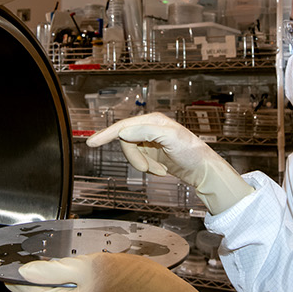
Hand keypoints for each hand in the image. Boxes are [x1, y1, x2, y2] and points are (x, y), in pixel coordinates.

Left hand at [7, 253, 259, 291]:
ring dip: (77, 283)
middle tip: (78, 257)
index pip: (30, 291)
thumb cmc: (135, 283)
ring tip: (100, 269)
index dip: (18, 275)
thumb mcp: (93, 265)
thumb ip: (56, 269)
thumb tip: (24, 272)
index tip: (4, 264)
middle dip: (58, 275)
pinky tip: (108, 282)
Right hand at [87, 113, 252, 212]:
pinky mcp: (151, 152)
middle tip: (148, 169)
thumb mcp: (171, 138)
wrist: (202, 170)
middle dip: (135, 159)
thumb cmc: (191, 152)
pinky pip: (139, 161)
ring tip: (159, 170)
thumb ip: (147, 132)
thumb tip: (124, 131)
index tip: (90, 143)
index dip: (105, 134)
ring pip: (131, 154)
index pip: (123, 127)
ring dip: (143, 165)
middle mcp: (149, 128)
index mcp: (152, 120)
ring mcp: (149, 141)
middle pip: (125, 143)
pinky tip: (161, 170)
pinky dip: (147, 168)